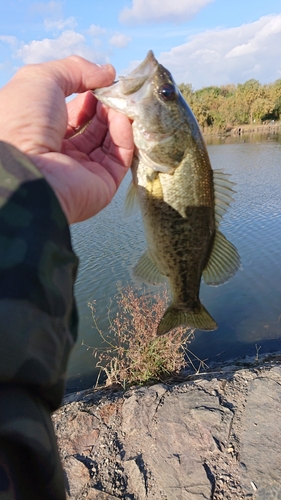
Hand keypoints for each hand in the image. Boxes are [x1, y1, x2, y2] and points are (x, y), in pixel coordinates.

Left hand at [0, 56, 133, 222]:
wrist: (27, 169)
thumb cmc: (24, 122)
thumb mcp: (42, 80)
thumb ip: (75, 70)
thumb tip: (107, 72)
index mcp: (42, 132)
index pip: (74, 113)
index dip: (90, 95)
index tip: (105, 81)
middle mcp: (61, 153)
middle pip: (94, 128)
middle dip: (108, 107)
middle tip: (118, 91)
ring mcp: (82, 171)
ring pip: (109, 142)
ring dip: (118, 119)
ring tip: (123, 102)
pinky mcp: (102, 185)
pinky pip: (118, 159)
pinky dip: (124, 137)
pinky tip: (123, 119)